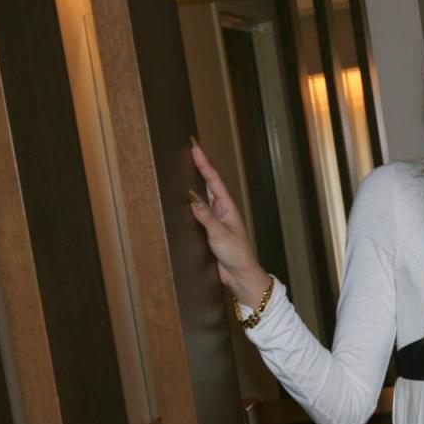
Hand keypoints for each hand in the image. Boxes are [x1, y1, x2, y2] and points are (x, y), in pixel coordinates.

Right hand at [188, 138, 270, 304]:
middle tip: (189, 151)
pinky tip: (182, 201)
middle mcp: (221, 211)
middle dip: (199, 168)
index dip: (204, 163)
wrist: (240, 275)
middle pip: (208, 184)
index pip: (214, 180)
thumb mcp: (220, 235)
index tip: (195, 148)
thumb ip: (206, 218)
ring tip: (184, 168)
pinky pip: (198, 213)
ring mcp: (216, 220)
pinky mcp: (209, 231)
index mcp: (227, 208)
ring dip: (195, 183)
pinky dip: (190, 204)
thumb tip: (192, 199)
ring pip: (203, 197)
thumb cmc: (236, 255)